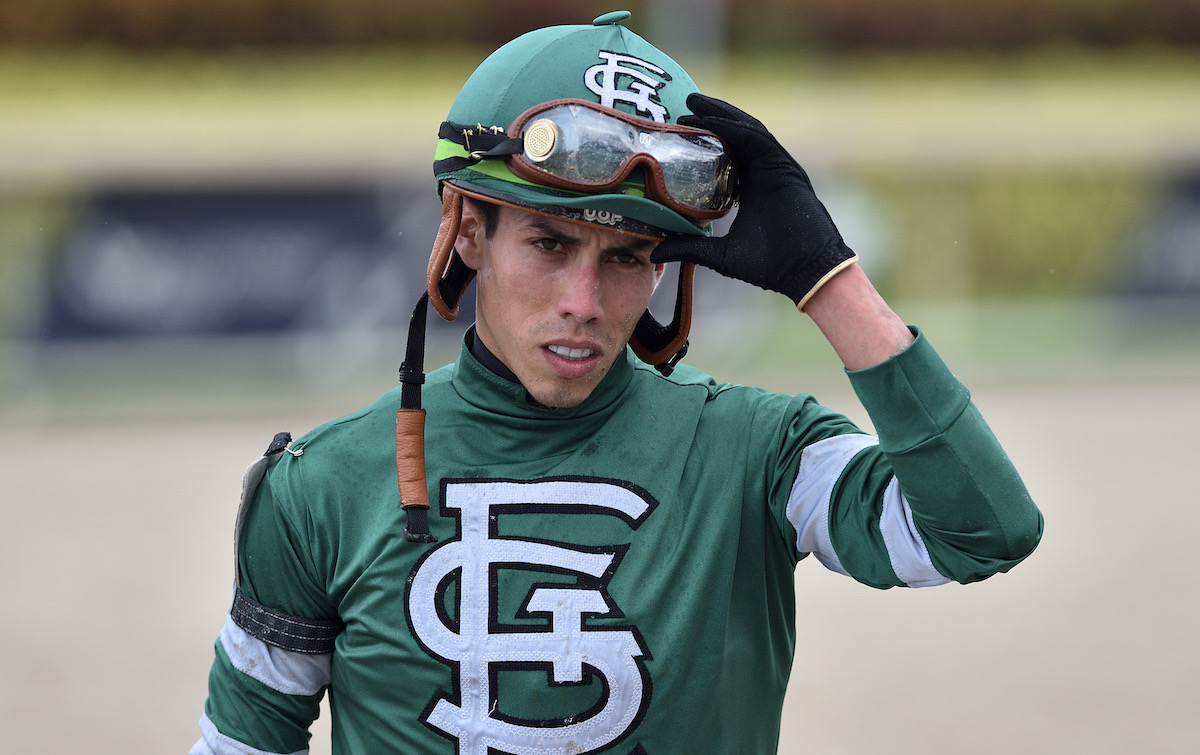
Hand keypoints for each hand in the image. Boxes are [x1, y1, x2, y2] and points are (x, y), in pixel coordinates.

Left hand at [651, 93, 856, 308]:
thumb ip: (690, 247)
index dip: (704, 139)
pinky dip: (736, 128)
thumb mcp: (719, 255)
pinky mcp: (784, 167)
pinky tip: (714, 119)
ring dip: (721, 114)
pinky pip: (758, 139)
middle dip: (710, 117)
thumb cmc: (768, 266)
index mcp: (750, 188)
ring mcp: (776, 167)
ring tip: (694, 102)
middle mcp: (763, 173)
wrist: (804, 272)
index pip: (725, 154)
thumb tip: (655, 253)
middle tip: (683, 104)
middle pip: (735, 135)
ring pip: (746, 130)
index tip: (677, 131)